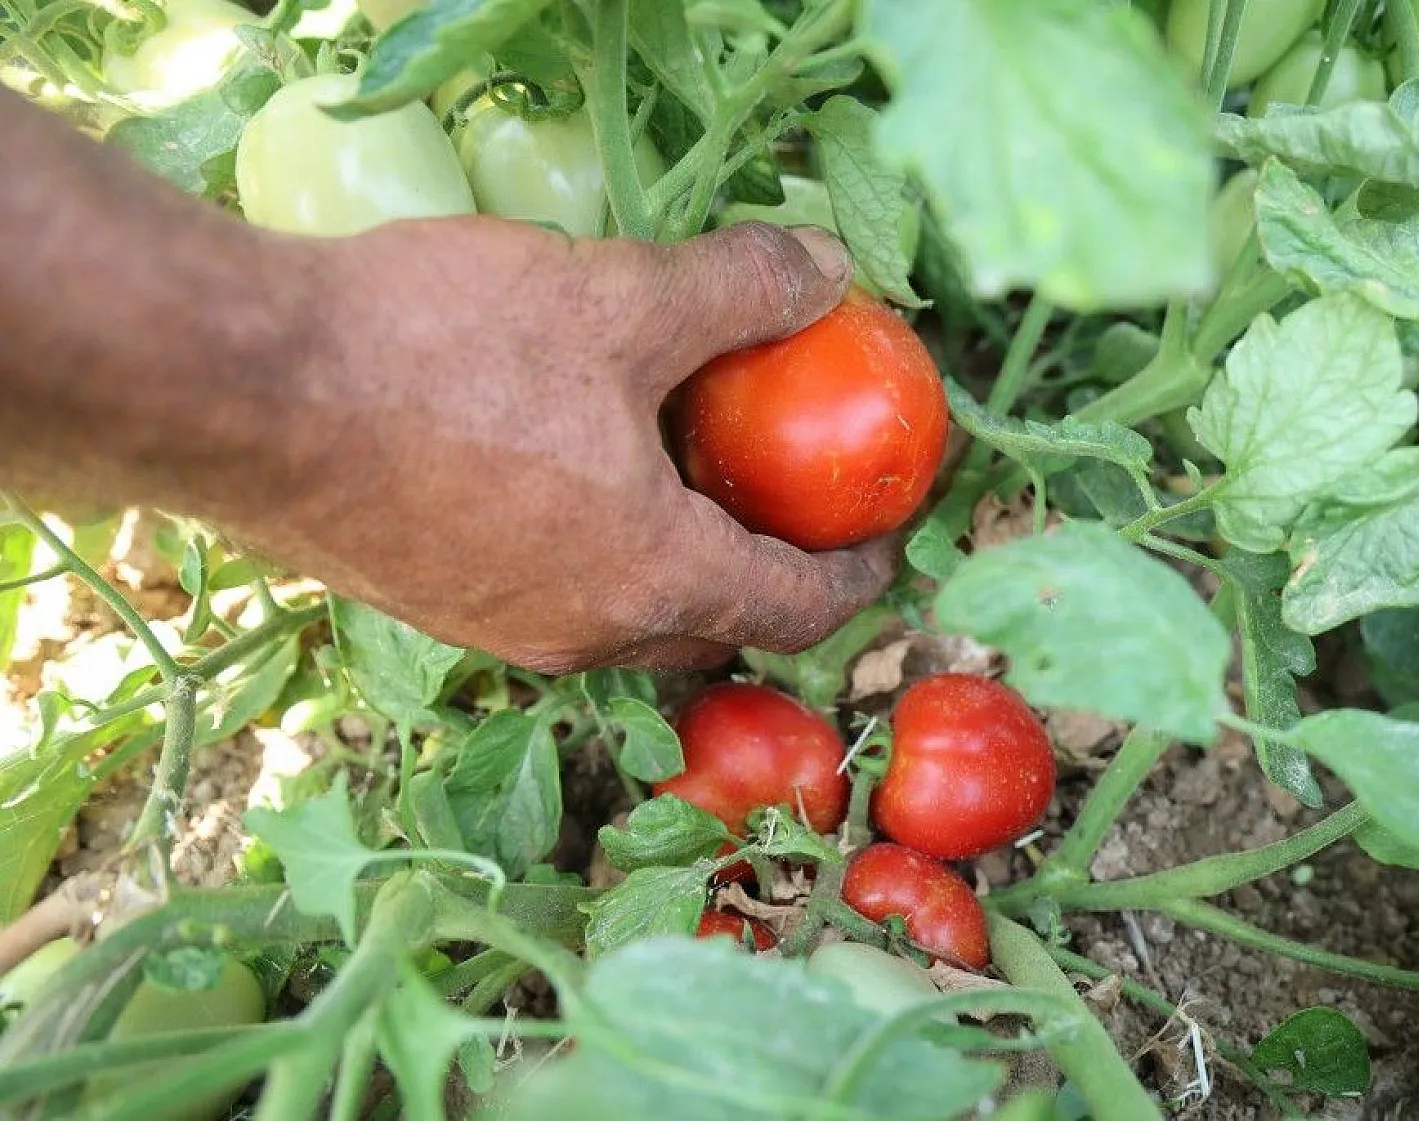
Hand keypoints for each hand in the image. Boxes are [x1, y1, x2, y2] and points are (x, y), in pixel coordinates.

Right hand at [226, 218, 900, 672]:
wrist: (240, 391)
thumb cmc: (443, 353)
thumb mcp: (619, 298)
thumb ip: (740, 290)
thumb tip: (829, 266)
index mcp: (652, 579)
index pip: (799, 608)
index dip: (860, 573)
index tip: (886, 532)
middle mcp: (582, 634)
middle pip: (716, 623)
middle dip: (769, 570)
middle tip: (790, 495)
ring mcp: (499, 629)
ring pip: (627, 615)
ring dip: (676, 560)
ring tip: (687, 472)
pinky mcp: (432, 603)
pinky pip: (553, 594)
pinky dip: (597, 550)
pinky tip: (574, 465)